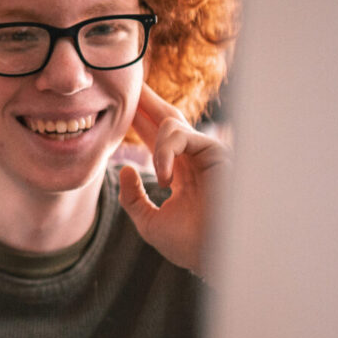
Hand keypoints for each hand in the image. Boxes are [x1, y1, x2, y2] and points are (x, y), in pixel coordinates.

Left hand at [116, 85, 229, 276]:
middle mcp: (193, 159)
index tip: (122, 104)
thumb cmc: (190, 245)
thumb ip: (133, 198)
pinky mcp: (216, 151)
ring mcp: (205, 153)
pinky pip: (182, 136)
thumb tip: (123, 169)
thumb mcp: (150, 221)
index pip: (156, 137)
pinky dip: (166, 151)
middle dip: (146, 100)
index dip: (138, 119)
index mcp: (180, 172)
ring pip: (172, 123)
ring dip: (153, 134)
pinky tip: (165, 177)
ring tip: (156, 171)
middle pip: (167, 118)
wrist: (214, 257)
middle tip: (129, 81)